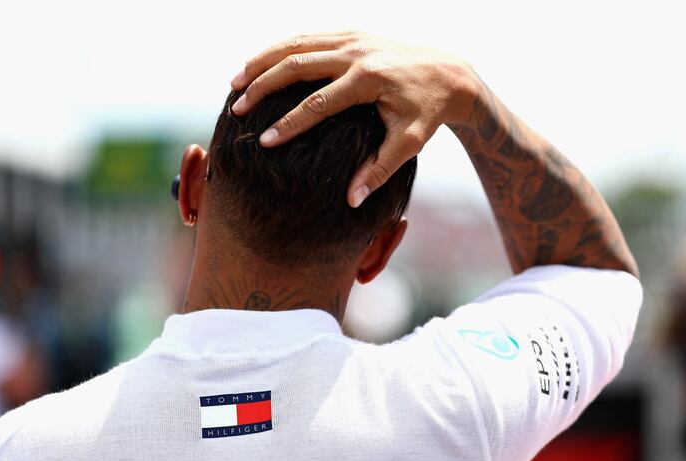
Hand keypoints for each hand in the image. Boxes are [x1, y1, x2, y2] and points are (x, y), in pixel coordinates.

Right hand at [230, 32, 475, 206]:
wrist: (450, 73)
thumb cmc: (428, 113)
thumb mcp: (409, 144)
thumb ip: (379, 171)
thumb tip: (351, 201)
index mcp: (368, 79)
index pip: (317, 103)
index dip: (288, 123)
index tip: (264, 142)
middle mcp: (356, 52)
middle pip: (296, 65)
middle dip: (262, 86)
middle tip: (237, 108)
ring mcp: (352, 38)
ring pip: (295, 44)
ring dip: (262, 62)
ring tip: (235, 83)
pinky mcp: (350, 33)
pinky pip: (306, 37)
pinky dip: (278, 49)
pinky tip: (259, 65)